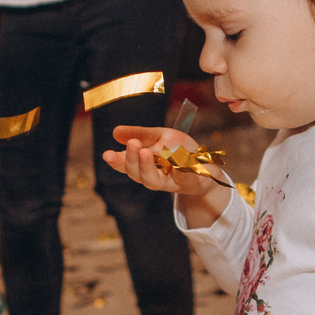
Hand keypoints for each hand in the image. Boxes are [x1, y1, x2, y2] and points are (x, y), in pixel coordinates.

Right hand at [104, 125, 228, 229]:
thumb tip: (115, 132)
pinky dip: (178, 170)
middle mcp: (153, 177)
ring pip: (152, 181)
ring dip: (148, 167)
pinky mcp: (188, 182)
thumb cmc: (180, 151)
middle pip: (136, 174)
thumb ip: (140, 134)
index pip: (125, 165)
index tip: (107, 154)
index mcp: (144, 165)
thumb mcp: (161, 136)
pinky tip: (176, 162)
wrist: (207, 166)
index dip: (116, 161)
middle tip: (132, 144)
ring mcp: (170, 182)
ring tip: (146, 152)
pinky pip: (182, 178)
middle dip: (132, 160)